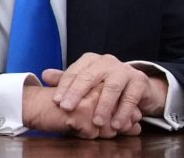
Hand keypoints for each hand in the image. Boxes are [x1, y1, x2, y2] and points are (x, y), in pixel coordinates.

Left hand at [42, 53, 167, 130]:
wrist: (137, 85)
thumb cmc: (104, 83)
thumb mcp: (85, 81)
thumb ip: (66, 79)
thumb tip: (44, 75)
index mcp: (90, 60)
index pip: (74, 72)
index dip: (64, 87)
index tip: (56, 101)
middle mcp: (106, 62)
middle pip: (89, 77)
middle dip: (77, 94)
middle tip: (67, 108)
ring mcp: (124, 70)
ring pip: (111, 88)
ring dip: (103, 106)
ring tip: (95, 122)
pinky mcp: (139, 81)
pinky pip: (130, 98)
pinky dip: (123, 112)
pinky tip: (115, 124)